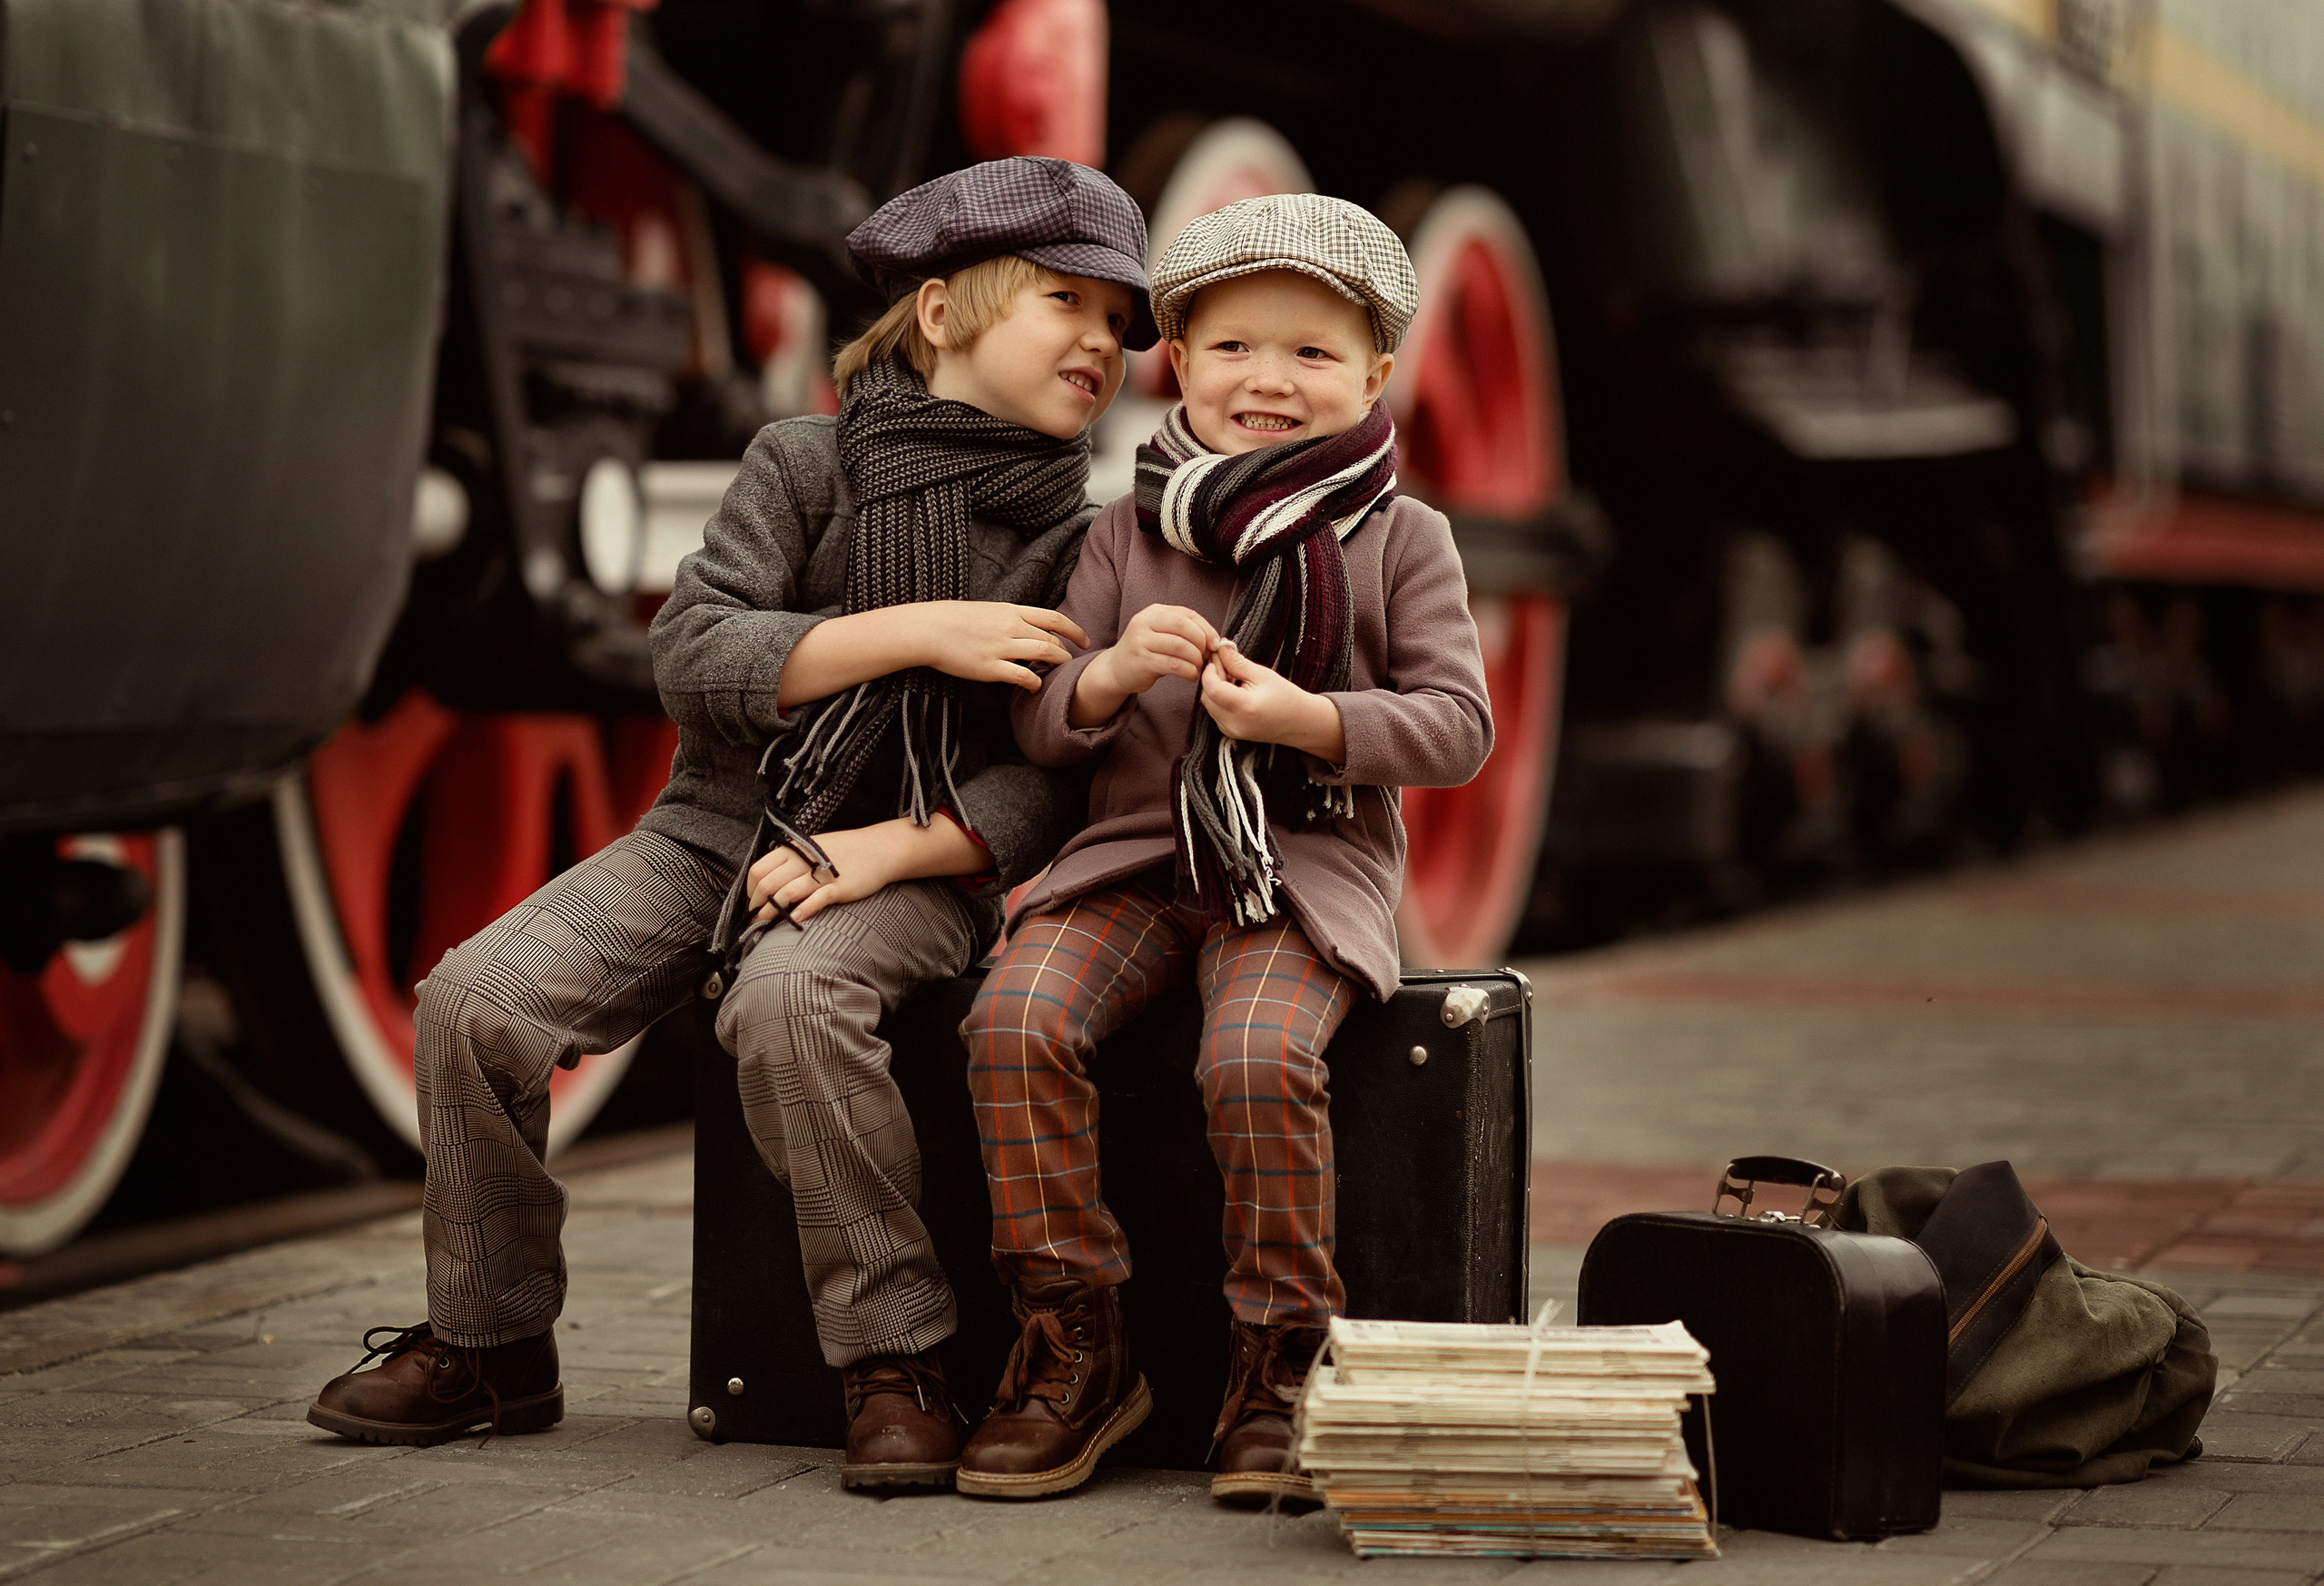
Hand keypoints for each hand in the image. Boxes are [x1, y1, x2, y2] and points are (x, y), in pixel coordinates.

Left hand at [745, 816, 987, 923]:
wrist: (880, 849)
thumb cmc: (845, 851)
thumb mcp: (813, 848)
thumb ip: (792, 861)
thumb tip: (769, 880)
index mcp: (795, 849)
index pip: (759, 869)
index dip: (750, 888)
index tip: (752, 901)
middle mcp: (804, 860)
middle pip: (767, 883)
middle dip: (756, 903)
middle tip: (755, 917)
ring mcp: (821, 874)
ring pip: (785, 892)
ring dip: (771, 911)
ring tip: (765, 923)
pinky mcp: (838, 888)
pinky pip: (815, 900)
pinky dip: (802, 911)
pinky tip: (795, 919)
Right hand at [918, 600, 1089, 691]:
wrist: (928, 629)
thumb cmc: (952, 619)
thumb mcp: (986, 610)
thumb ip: (1009, 618)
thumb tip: (1025, 626)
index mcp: (1011, 611)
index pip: (1054, 618)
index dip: (1074, 630)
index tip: (1084, 640)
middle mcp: (1011, 627)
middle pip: (1053, 639)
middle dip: (1067, 653)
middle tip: (1070, 664)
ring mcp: (1001, 647)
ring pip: (1044, 654)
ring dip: (1056, 665)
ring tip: (1057, 674)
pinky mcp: (990, 667)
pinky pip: (1022, 675)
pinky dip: (1034, 682)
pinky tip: (1034, 686)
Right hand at [1072, 604, 1220, 724]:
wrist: (1116, 669)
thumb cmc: (1145, 651)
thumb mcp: (1161, 633)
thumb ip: (1184, 631)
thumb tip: (1215, 640)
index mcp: (1154, 612)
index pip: (1187, 614)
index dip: (1206, 628)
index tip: (1215, 643)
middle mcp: (1144, 623)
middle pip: (1183, 627)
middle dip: (1201, 642)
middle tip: (1206, 655)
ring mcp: (1140, 642)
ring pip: (1180, 646)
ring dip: (1195, 659)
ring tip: (1197, 667)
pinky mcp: (1141, 662)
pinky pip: (1173, 665)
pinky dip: (1188, 671)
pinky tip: (1191, 676)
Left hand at [1199, 641, 1346, 761]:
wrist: (1299, 722)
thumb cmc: (1285, 697)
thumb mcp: (1262, 674)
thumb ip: (1237, 662)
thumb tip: (1220, 648)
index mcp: (1244, 707)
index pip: (1212, 688)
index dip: (1210, 671)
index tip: (1216, 659)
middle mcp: (1234, 723)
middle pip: (1207, 697)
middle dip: (1211, 678)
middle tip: (1225, 665)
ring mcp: (1231, 731)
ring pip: (1209, 705)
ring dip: (1214, 689)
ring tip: (1232, 678)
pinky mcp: (1230, 733)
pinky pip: (1215, 713)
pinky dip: (1219, 700)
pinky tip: (1234, 692)